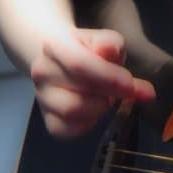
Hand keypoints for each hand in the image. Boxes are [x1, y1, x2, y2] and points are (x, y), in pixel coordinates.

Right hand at [30, 28, 155, 137]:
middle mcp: (42, 72)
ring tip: (105, 98)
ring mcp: (43, 99)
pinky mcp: (50, 122)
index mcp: (54, 47)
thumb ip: (112, 47)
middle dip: (108, 93)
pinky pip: (72, 130)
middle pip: (80, 91)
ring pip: (74, 111)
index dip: (108, 78)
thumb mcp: (106, 41)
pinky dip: (89, 124)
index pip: (79, 64)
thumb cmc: (92, 52)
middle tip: (120, 90)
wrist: (68, 64)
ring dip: (99, 108)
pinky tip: (94, 112)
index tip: (130, 85)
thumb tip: (115, 56)